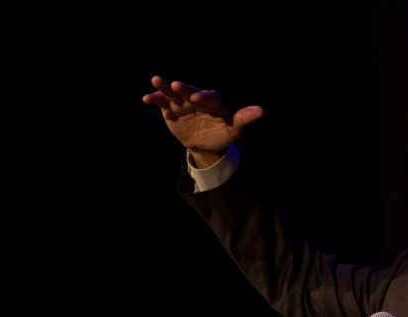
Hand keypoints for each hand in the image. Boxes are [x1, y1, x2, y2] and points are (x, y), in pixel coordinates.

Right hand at [141, 75, 263, 166]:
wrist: (206, 144)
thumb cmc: (223, 134)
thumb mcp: (234, 128)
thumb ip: (244, 118)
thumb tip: (261, 111)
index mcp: (212, 101)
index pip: (207, 97)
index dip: (202, 97)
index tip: (197, 98)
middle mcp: (196, 97)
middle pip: (188, 91)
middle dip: (183, 88)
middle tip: (175, 85)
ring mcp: (182, 102)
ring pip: (172, 93)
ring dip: (164, 87)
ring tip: (156, 80)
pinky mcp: (170, 108)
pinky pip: (162, 103)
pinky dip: (154, 99)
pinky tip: (146, 98)